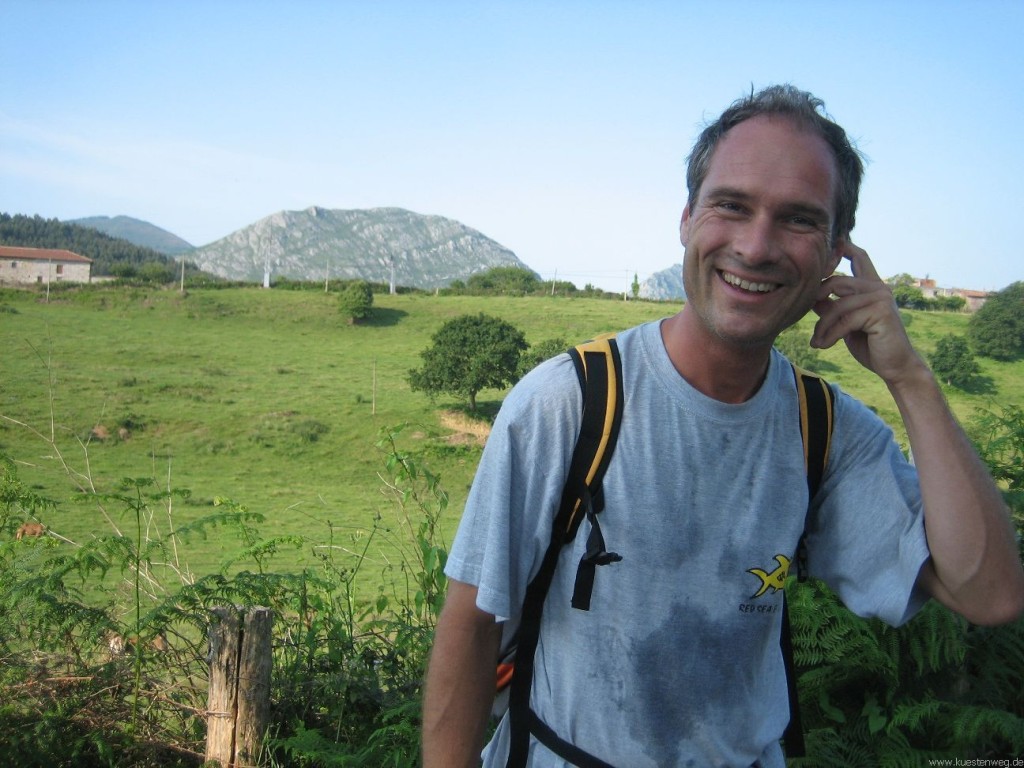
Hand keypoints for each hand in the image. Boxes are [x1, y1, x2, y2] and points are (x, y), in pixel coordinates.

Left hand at [810, 243, 927, 385]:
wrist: (895, 366)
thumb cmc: (870, 344)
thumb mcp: (846, 323)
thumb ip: (833, 307)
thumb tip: (811, 297)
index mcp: (872, 286)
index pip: (860, 257)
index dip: (845, 248)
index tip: (834, 240)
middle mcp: (878, 287)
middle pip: (836, 282)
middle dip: (817, 301)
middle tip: (810, 324)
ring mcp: (881, 297)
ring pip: (838, 304)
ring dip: (822, 326)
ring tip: (817, 342)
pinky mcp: (880, 311)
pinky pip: (845, 320)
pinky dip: (830, 334)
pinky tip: (822, 346)